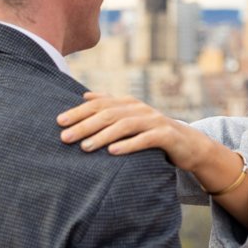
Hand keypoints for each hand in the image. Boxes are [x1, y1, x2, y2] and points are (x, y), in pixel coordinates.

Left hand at [57, 94, 244, 194]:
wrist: (189, 145)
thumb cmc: (153, 133)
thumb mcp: (131, 118)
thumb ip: (110, 106)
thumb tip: (85, 96)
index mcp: (129, 103)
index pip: (99, 104)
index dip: (78, 112)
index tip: (59, 122)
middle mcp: (140, 108)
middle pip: (108, 114)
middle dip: (85, 125)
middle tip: (65, 137)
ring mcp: (154, 120)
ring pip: (124, 125)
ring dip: (103, 136)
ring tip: (85, 147)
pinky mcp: (166, 135)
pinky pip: (145, 139)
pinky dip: (129, 145)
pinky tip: (113, 152)